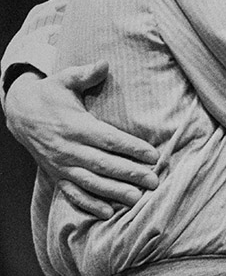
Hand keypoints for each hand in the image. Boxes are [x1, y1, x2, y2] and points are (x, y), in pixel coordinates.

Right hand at [5, 62, 158, 219]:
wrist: (21, 113)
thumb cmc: (50, 94)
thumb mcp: (65, 78)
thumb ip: (85, 73)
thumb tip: (105, 63)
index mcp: (76, 126)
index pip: (109, 140)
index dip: (132, 148)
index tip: (153, 155)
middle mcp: (69, 149)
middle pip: (104, 164)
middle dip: (130, 174)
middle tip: (153, 182)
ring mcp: (62, 165)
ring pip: (91, 182)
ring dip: (114, 192)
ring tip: (136, 199)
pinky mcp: (56, 175)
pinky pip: (74, 193)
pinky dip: (90, 204)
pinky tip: (108, 212)